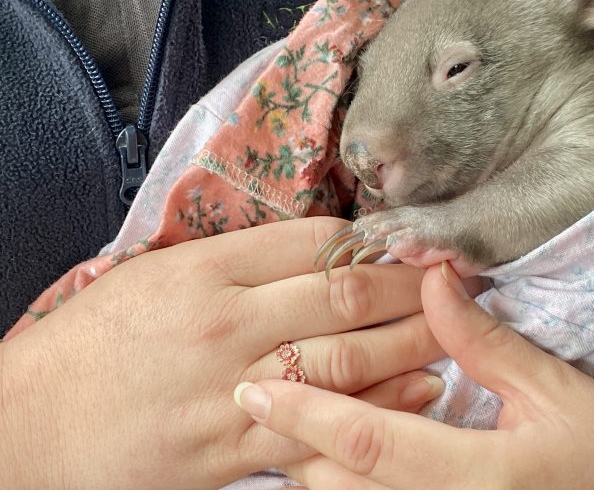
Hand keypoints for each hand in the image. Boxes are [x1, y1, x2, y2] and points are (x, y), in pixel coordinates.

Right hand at [0, 218, 444, 488]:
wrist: (33, 425)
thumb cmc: (94, 341)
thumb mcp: (155, 274)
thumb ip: (233, 257)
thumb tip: (312, 246)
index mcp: (207, 269)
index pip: (316, 242)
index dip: (376, 240)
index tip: (411, 242)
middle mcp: (228, 322)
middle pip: (344, 296)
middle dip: (411, 286)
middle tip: (456, 280)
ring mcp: (233, 387)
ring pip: (346, 359)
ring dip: (411, 341)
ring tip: (454, 328)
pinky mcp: (231, 447)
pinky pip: (323, 426)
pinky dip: (379, 406)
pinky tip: (421, 391)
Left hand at [236, 263, 593, 489]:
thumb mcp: (550, 388)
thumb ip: (481, 338)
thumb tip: (428, 277)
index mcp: (476, 475)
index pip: (367, 443)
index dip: (306, 413)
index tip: (254, 389)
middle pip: (337, 487)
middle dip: (292, 442)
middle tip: (257, 394)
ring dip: (311, 465)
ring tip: (287, 418)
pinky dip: (346, 483)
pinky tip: (333, 454)